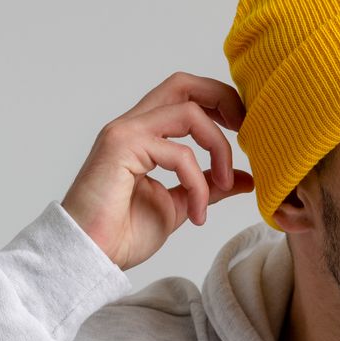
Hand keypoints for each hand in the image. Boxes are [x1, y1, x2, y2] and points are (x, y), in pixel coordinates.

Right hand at [60, 71, 254, 270]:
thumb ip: (208, 187)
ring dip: (218, 148)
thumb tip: (243, 179)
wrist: (93, 256)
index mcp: (146, 134)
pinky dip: (198, 184)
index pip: (185, 95)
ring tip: (222, 185)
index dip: (219, 104)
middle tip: (246, 132)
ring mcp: (126, 132)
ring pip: (189, 112)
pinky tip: (197, 214)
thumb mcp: (180, 205)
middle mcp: (134, 125)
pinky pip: (180, 153)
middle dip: (224, 100)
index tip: (244, 132)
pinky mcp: (122, 147)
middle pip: (185, 84)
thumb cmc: (124, 233)